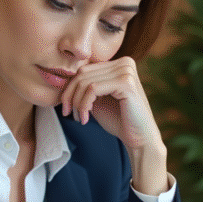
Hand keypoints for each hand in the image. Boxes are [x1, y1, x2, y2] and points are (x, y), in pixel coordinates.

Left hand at [60, 57, 168, 195]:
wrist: (140, 139)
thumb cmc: (119, 120)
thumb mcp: (98, 99)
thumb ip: (86, 86)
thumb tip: (63, 79)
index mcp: (118, 64)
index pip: (84, 69)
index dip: (69, 88)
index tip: (66, 108)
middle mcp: (124, 63)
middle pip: (82, 73)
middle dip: (70, 95)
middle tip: (68, 113)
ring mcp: (126, 71)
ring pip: (85, 81)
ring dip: (77, 103)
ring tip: (80, 118)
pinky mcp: (126, 83)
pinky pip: (92, 89)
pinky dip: (84, 105)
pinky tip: (85, 118)